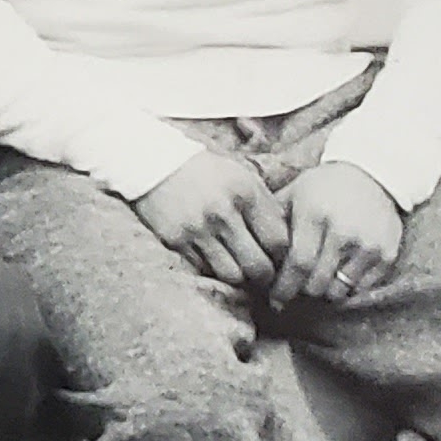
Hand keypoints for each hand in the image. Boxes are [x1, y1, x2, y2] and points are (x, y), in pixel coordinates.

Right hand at [129, 147, 286, 289]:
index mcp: (245, 193)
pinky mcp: (174, 241)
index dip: (283, 256)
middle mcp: (222, 213)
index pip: (278, 241)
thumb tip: (287, 241)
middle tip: (263, 274)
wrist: (153, 164)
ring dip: (239, 276)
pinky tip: (214, 259)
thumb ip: (266, 206)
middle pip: (258, 265)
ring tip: (239, 269)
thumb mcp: (242, 177)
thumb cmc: (206, 173)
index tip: (278, 257)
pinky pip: (203, 270)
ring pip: (232, 274)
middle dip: (265, 275)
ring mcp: (197, 229)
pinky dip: (212, 269)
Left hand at [267, 162, 405, 311]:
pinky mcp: (387, 255)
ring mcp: (368, 245)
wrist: (372, 174)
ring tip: (314, 284)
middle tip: (292, 292)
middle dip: (301, 293)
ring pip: (339, 290)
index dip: (284, 288)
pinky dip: (346, 289)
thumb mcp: (292, 195)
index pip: (298, 265)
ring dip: (323, 293)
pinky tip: (336, 278)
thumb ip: (271, 224)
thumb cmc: (322, 188)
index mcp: (314, 216)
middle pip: (317, 284)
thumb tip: (249, 258)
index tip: (274, 301)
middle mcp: (343, 232)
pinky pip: (362, 288)